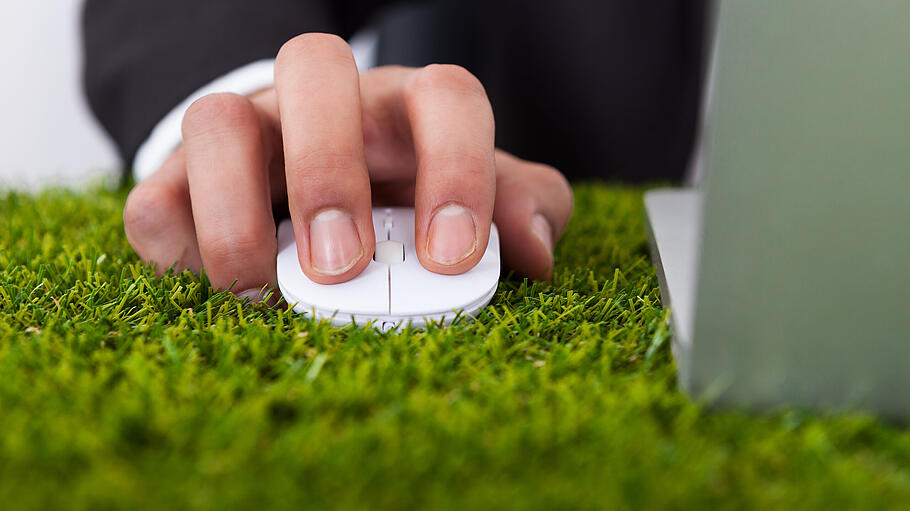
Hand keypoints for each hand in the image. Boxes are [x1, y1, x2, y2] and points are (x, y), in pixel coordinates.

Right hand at [123, 34, 572, 299]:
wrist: (307, 197)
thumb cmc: (403, 200)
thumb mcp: (471, 203)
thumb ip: (516, 212)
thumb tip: (532, 251)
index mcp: (406, 106)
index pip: (445, 97)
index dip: (456, 169)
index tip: (451, 258)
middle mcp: (322, 103)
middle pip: (315, 67)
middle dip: (328, 168)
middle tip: (343, 264)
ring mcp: (245, 133)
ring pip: (215, 118)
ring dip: (235, 209)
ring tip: (261, 290)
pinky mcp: (178, 179)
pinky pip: (153, 194)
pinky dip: (175, 241)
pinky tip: (208, 284)